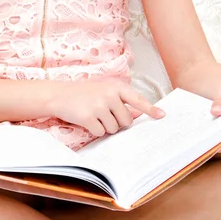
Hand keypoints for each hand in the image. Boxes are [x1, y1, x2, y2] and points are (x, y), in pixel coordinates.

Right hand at [47, 79, 164, 136]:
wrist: (59, 94)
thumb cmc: (84, 93)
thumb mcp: (104, 92)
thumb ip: (121, 102)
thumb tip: (138, 115)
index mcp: (116, 86)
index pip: (137, 99)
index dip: (150, 109)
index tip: (162, 116)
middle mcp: (109, 94)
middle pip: (126, 120)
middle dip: (118, 122)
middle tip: (105, 114)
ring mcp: (99, 105)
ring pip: (114, 128)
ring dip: (106, 126)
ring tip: (94, 115)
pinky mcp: (89, 117)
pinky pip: (101, 133)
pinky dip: (95, 130)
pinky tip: (87, 120)